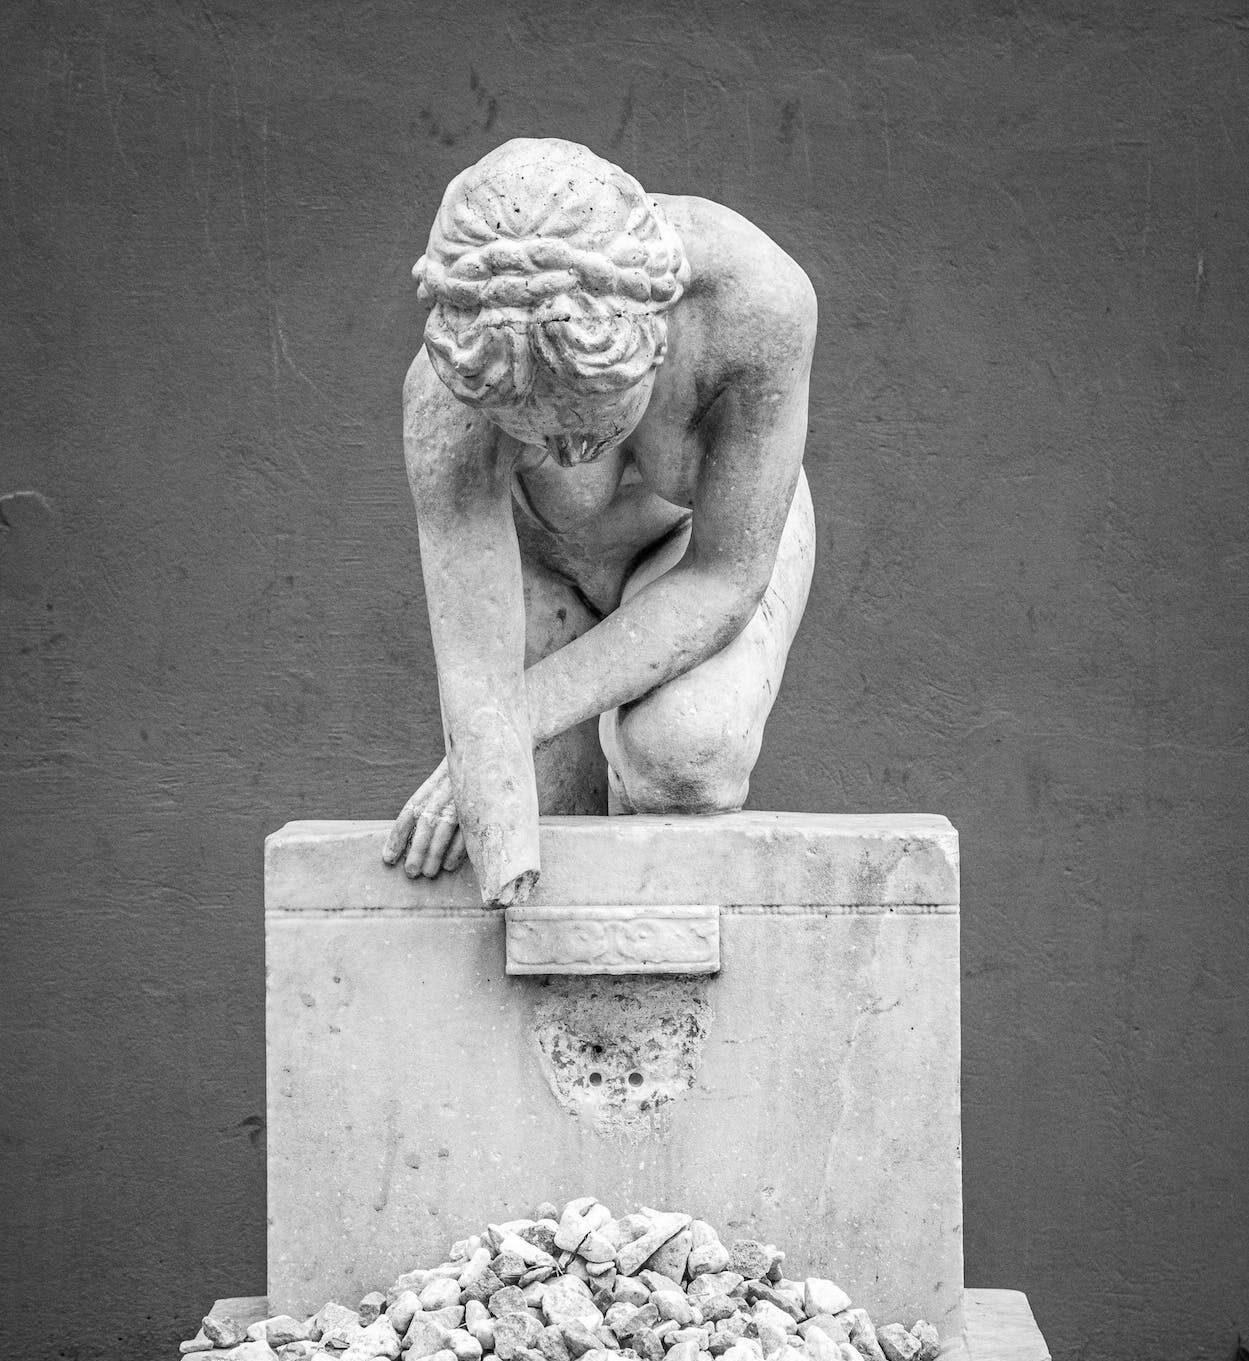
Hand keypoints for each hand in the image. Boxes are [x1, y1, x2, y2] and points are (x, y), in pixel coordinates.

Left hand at [382, 758, 467, 877]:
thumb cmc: (462, 776)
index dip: (397, 836)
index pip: (409, 811)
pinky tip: (449, 865)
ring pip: (444, 829)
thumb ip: (429, 802)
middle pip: (426, 823)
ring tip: (428, 873)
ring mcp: (461, 800)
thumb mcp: (442, 782)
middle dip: (417, 850)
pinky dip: (457, 851)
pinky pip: (466, 832)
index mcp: (431, 787)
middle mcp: (444, 793)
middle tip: (411, 872)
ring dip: (435, 854)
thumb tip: (411, 835)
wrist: (487, 754)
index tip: (388, 858)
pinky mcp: (478, 807)